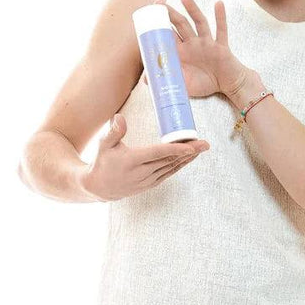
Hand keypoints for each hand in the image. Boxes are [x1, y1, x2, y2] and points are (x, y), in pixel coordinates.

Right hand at [82, 113, 209, 201]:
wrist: (99, 187)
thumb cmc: (103, 162)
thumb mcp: (104, 145)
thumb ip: (114, 131)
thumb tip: (120, 117)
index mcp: (132, 160)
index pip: (158, 153)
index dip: (176, 149)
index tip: (191, 146)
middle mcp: (142, 172)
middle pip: (170, 160)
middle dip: (190, 152)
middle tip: (205, 143)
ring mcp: (147, 180)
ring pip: (172, 168)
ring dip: (188, 159)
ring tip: (201, 149)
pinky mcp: (150, 184)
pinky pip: (169, 174)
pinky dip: (180, 166)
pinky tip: (189, 159)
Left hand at [142, 0, 248, 97]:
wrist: (228, 86)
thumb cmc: (205, 84)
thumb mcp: (183, 85)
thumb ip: (167, 81)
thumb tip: (145, 81)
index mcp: (183, 52)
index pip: (169, 35)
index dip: (159, 26)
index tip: (149, 16)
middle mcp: (194, 44)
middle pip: (181, 25)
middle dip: (170, 13)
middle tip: (159, 3)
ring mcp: (207, 43)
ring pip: (199, 23)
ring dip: (193, 10)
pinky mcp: (221, 47)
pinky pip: (221, 31)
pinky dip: (220, 17)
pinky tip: (218, 4)